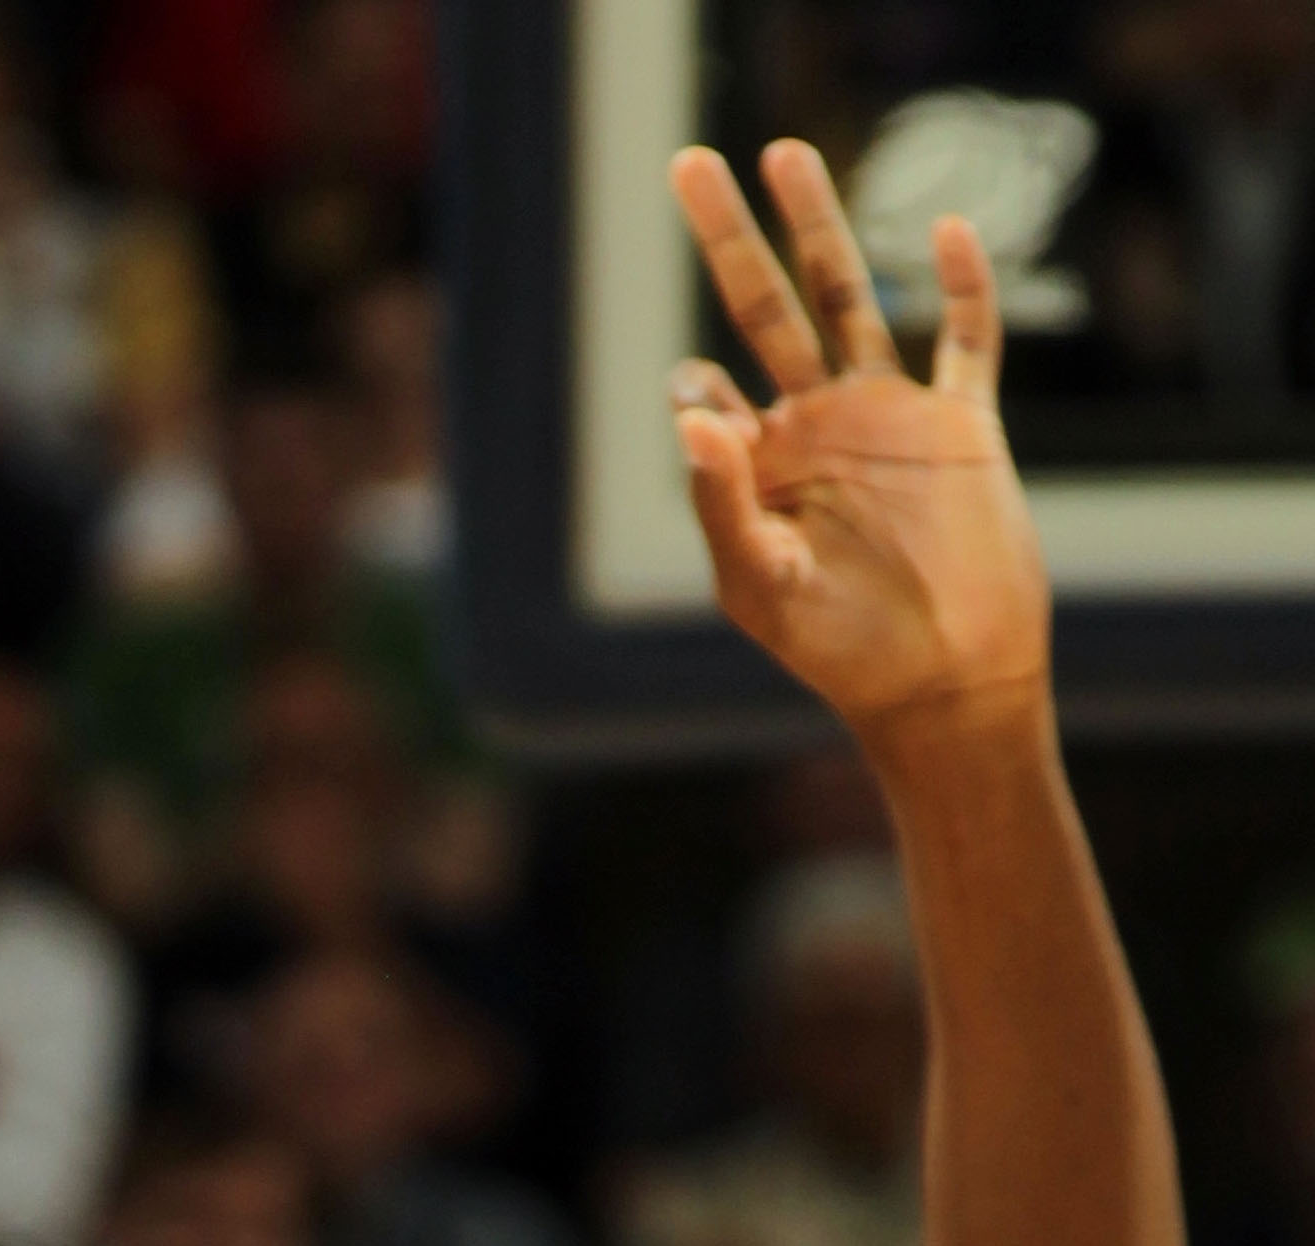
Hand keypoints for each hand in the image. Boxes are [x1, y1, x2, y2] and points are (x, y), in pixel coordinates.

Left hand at [670, 141, 1049, 736]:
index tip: (694, 387)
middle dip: (729, 238)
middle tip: (688, 166)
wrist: (947, 686)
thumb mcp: (764, 586)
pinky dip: (962, 284)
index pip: (709, 396)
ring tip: (784, 151)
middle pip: (767, 308)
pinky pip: (964, 338)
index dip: (693, 383)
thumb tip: (688, 408)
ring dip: (819, 224)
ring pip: (849, 294)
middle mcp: (818, 430)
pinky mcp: (960, 425)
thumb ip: (721, 502)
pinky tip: (945, 230)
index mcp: (762, 471)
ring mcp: (889, 419)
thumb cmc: (842, 655)